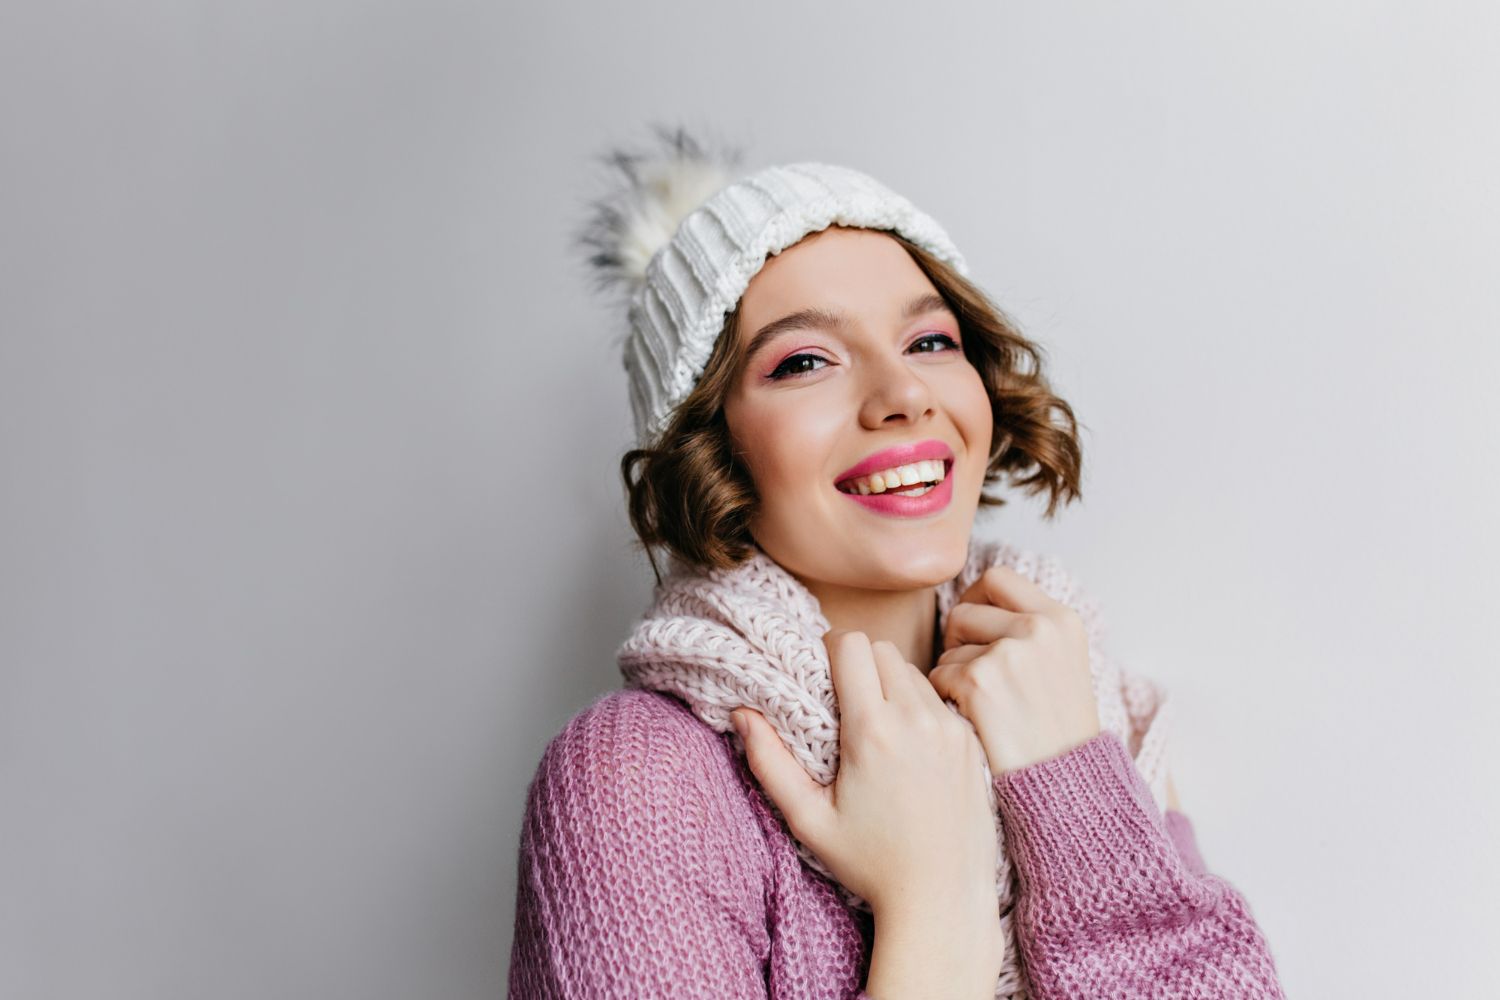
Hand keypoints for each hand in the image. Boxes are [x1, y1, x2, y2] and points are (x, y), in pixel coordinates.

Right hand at [730, 628, 1004, 972]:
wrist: (943, 898)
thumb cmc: (870, 864)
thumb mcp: (809, 819)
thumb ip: (769, 762)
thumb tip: (741, 714)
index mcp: (873, 731)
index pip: (852, 644)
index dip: (830, 651)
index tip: (823, 679)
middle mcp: (917, 720)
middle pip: (883, 650)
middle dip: (859, 665)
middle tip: (847, 703)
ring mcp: (951, 728)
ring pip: (914, 671)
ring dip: (891, 684)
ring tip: (879, 727)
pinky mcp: (973, 742)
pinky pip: (940, 700)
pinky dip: (920, 708)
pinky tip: (910, 748)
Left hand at [928, 565, 1101, 774]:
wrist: (1067, 784)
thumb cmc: (1057, 728)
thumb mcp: (1062, 663)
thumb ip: (1029, 628)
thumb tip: (974, 599)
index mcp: (1061, 619)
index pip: (997, 578)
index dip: (976, 599)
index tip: (975, 628)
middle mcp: (1039, 628)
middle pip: (964, 610)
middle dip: (959, 641)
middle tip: (975, 675)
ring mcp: (1009, 653)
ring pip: (950, 645)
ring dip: (954, 672)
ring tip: (984, 705)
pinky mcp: (980, 681)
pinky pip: (938, 675)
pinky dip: (947, 697)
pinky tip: (973, 719)